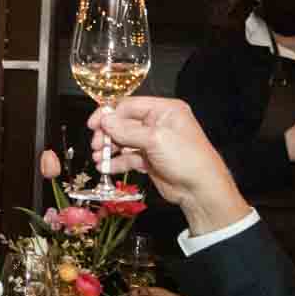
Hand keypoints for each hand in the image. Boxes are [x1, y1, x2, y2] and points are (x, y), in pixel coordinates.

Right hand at [88, 96, 248, 232]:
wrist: (200, 190)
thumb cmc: (188, 159)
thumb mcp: (156, 139)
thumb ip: (127, 130)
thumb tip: (105, 121)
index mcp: (164, 110)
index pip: (129, 105)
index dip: (109, 114)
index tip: (93, 125)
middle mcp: (158, 123)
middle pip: (123, 123)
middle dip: (107, 134)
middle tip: (96, 145)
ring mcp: (153, 142)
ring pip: (123, 141)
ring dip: (108, 149)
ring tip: (98, 158)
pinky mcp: (149, 159)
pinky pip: (127, 157)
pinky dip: (115, 162)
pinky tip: (105, 168)